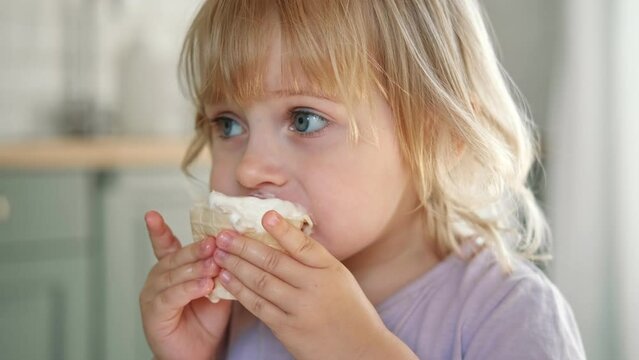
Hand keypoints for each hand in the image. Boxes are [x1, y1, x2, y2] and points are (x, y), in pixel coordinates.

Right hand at [139, 211, 231, 359]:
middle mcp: (158, 279)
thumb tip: (237, 244)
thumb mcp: (217, 286)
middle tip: (214, 241)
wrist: (200, 353)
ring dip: (195, 267)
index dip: (158, 230)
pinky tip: (204, 285)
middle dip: (195, 248)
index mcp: (172, 269)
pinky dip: (189, 289)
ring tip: (214, 262)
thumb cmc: (207, 320)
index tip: (152, 214)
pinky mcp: (154, 313)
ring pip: (174, 275)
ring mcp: (153, 295)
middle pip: (176, 257)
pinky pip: (172, 296)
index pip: (165, 245)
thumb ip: (220, 267)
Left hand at [212, 210, 416, 359]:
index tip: (265, 215)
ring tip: (218, 254)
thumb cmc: (350, 311)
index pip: (303, 245)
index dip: (282, 230)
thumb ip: (314, 260)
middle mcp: (314, 287)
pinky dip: (240, 291)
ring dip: (236, 265)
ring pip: (261, 282)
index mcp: (329, 270)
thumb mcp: (339, 278)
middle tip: (223, 235)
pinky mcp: (287, 329)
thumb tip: (284, 235)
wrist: (360, 351)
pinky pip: (258, 306)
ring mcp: (299, 309)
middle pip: (273, 261)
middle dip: (244, 246)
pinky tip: (227, 279)